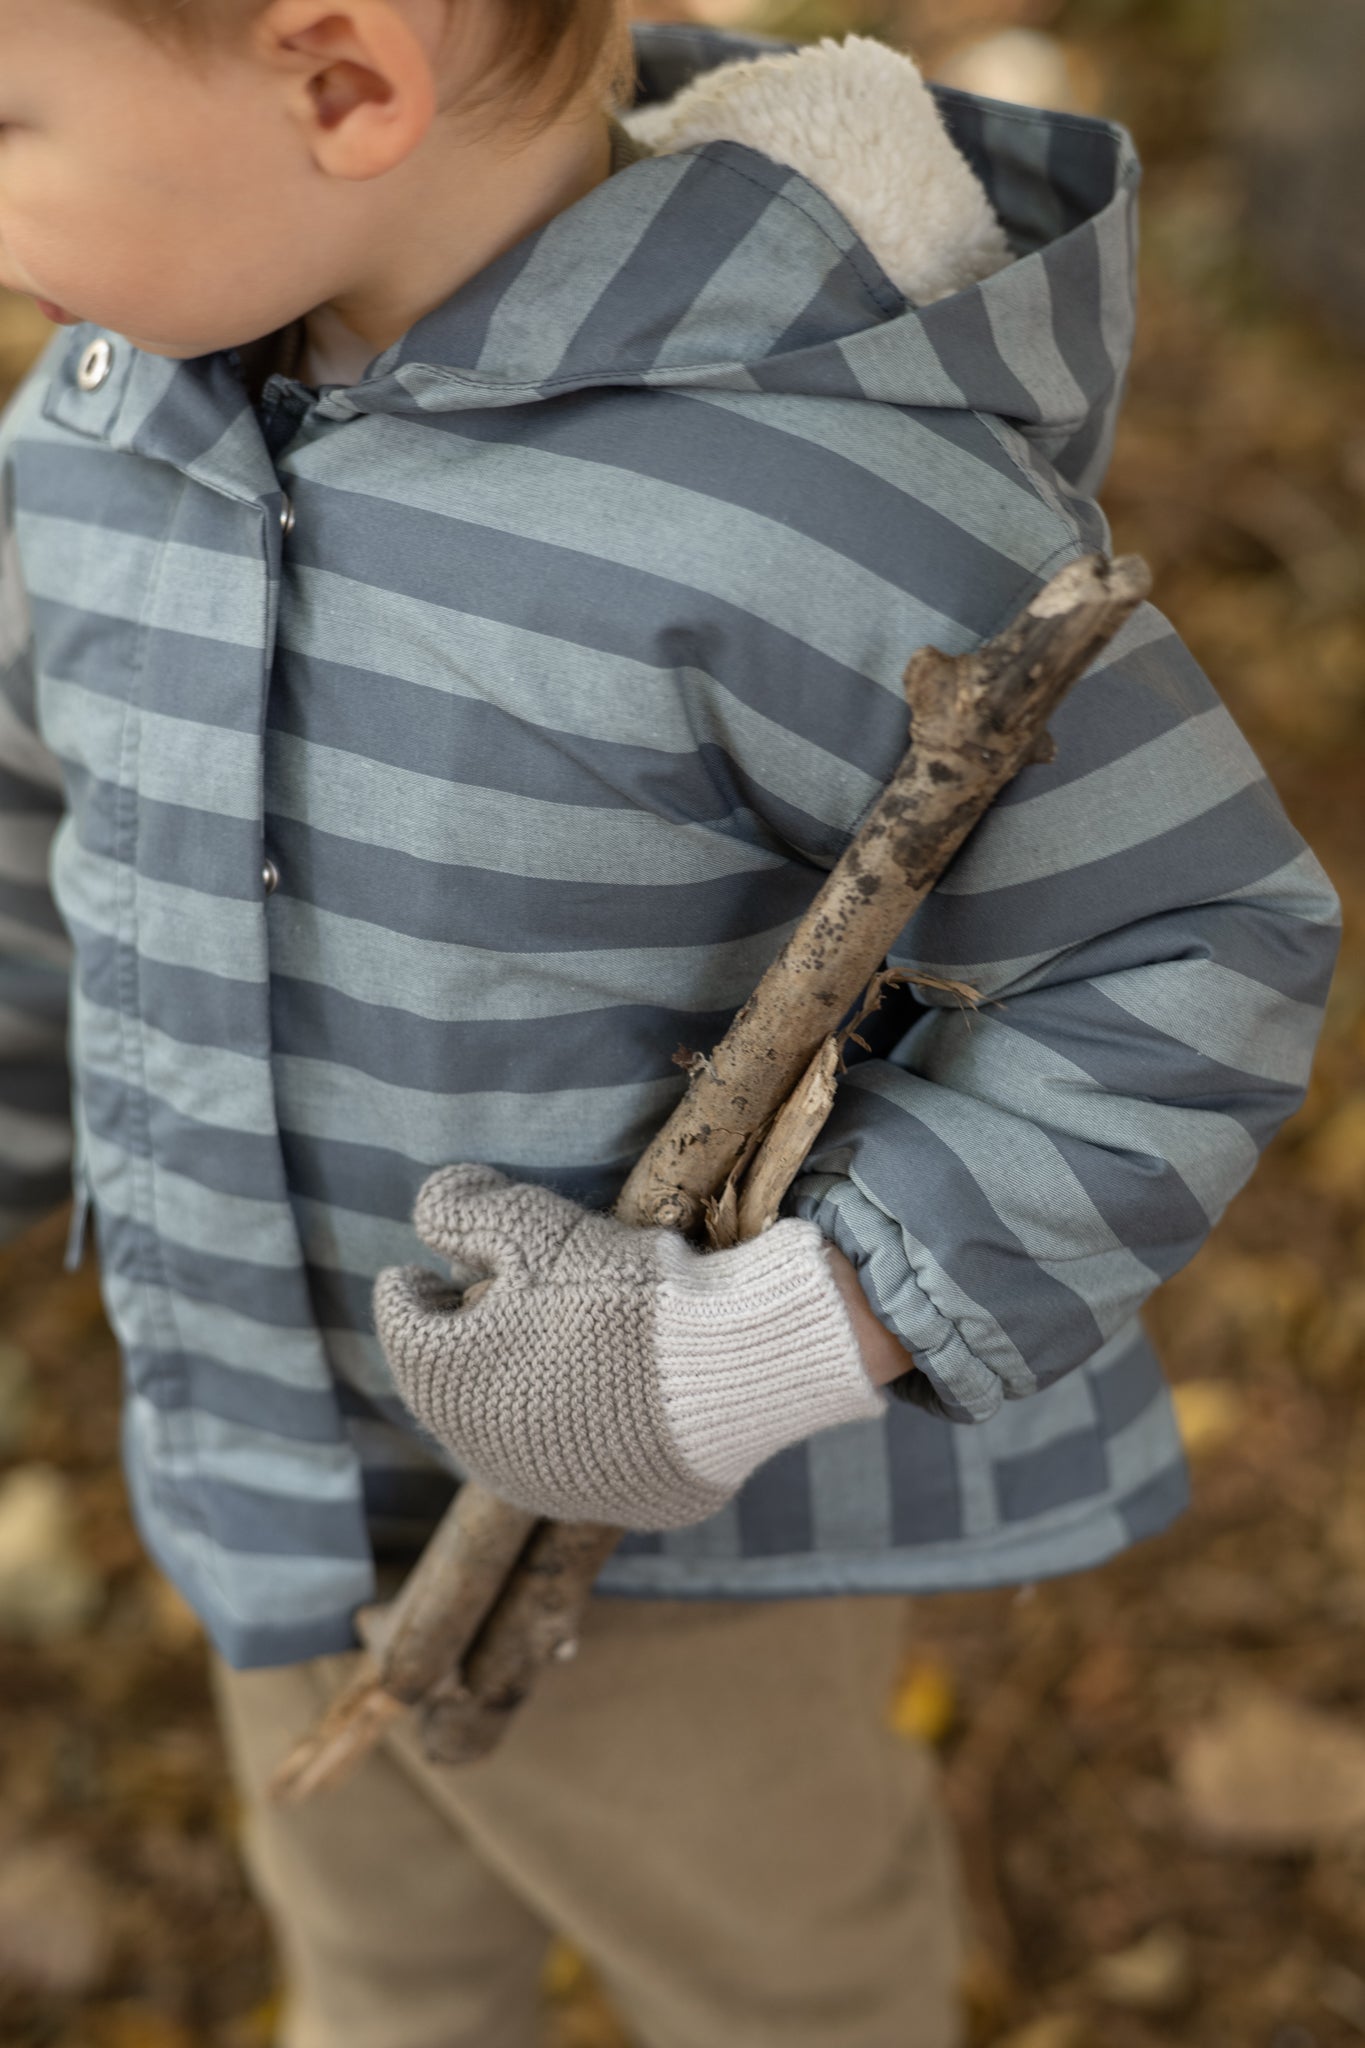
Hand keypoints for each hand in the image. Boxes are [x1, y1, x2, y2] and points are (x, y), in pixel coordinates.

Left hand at [374, 1165, 885, 1529]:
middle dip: (455, 1343)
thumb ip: (459, 1207)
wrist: (720, 1371)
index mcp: (444, 1378)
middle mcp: (477, 1447)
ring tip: (538, 1350)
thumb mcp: (530, 1226)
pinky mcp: (603, 1505)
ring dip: (506, 1391)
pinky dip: (566, 1427)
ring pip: (502, 1431)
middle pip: (446, 1386)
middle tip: (478, 1306)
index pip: (400, 1325)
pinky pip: (569, 1462)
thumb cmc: (614, 1294)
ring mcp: (542, 1485)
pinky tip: (596, 1397)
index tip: (416, 1274)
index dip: (407, 1291)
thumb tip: (429, 1209)